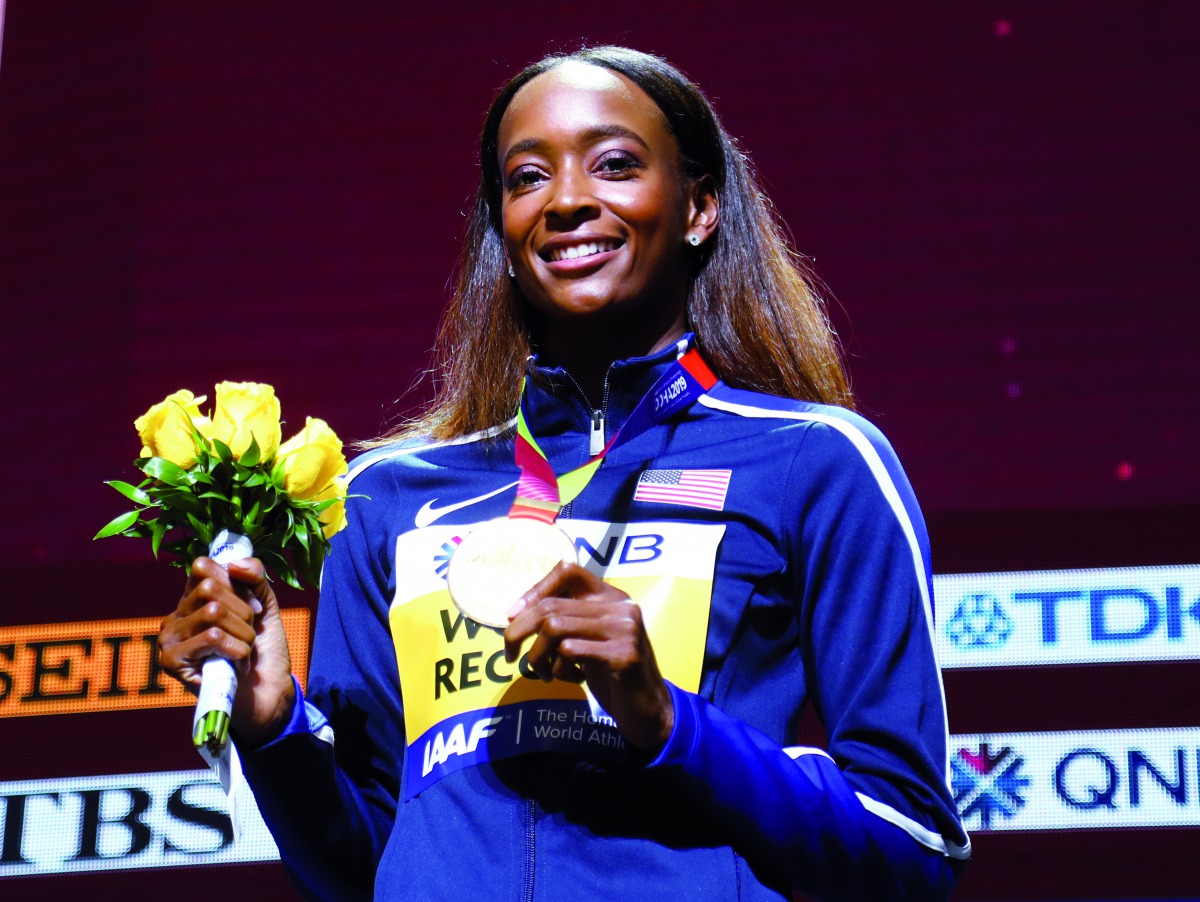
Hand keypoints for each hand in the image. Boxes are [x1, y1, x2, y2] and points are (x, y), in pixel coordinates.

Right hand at [158, 556, 295, 746]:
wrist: (269, 692)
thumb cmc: (264, 649)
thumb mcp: (263, 604)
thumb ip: (253, 577)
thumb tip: (234, 564)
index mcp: (193, 598)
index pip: (203, 567)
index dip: (236, 583)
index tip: (252, 609)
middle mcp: (176, 615)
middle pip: (210, 589)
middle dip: (244, 613)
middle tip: (249, 635)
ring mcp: (169, 639)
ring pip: (212, 612)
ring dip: (243, 634)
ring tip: (243, 652)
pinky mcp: (171, 661)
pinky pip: (212, 637)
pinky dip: (237, 650)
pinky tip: (237, 665)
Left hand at [503, 562, 673, 754]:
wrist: (648, 709)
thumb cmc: (611, 675)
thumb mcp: (588, 640)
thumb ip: (565, 621)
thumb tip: (515, 614)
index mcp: (611, 597)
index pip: (568, 570)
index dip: (535, 589)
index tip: (513, 616)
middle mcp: (620, 606)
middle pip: (551, 606)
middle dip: (519, 631)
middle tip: (510, 654)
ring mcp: (625, 629)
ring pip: (554, 628)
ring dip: (538, 657)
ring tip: (546, 674)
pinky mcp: (624, 654)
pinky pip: (570, 652)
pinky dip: (559, 670)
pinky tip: (574, 680)